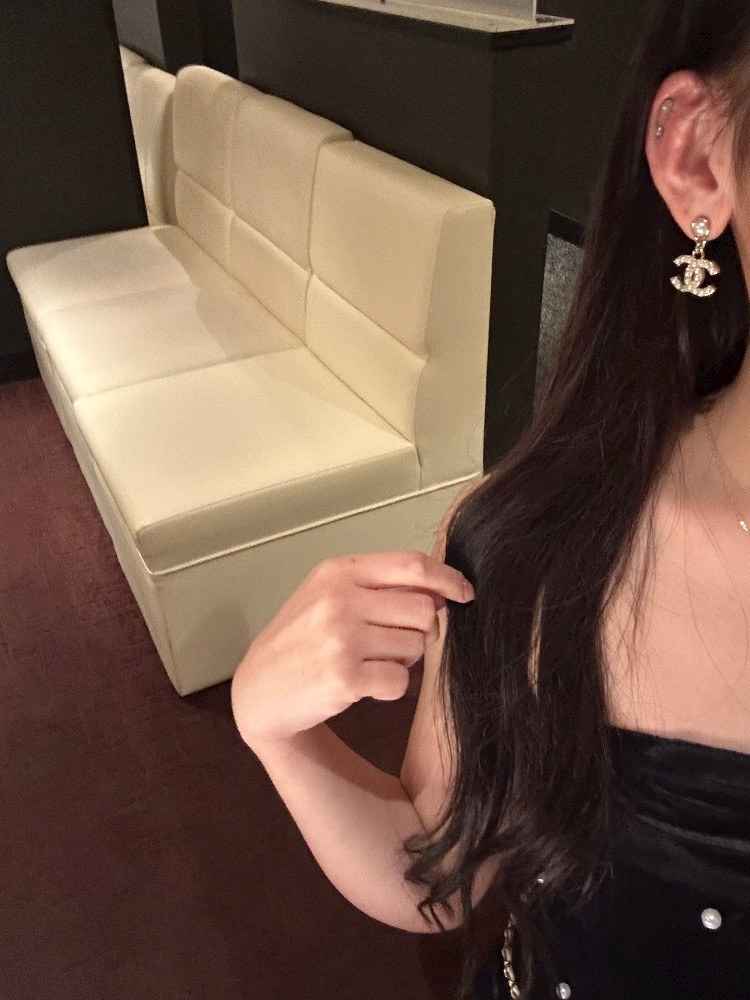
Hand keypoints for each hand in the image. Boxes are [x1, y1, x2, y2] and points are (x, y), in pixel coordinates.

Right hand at [230, 551, 473, 748]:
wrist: (258, 690)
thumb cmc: (300, 641)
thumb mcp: (327, 597)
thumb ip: (377, 587)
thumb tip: (442, 591)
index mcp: (337, 572)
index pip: (411, 565)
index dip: (447, 579)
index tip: (464, 593)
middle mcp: (339, 599)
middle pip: (422, 609)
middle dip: (419, 631)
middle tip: (391, 644)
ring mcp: (340, 638)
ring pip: (415, 646)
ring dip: (402, 660)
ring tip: (367, 662)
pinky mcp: (344, 677)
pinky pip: (400, 681)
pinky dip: (390, 688)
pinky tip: (362, 686)